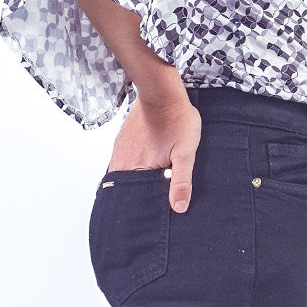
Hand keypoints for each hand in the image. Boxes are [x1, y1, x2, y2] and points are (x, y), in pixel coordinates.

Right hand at [108, 91, 202, 212]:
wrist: (163, 93)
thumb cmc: (177, 121)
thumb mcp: (185, 153)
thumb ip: (181, 182)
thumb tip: (179, 208)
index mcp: (137, 168)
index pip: (134, 197)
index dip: (141, 206)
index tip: (146, 214)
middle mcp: (123, 161)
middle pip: (125, 186)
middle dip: (135, 195)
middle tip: (146, 201)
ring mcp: (121, 149)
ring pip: (122, 173)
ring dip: (131, 180)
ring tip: (144, 186)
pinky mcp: (123, 139)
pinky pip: (122, 159)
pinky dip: (129, 167)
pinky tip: (140, 165)